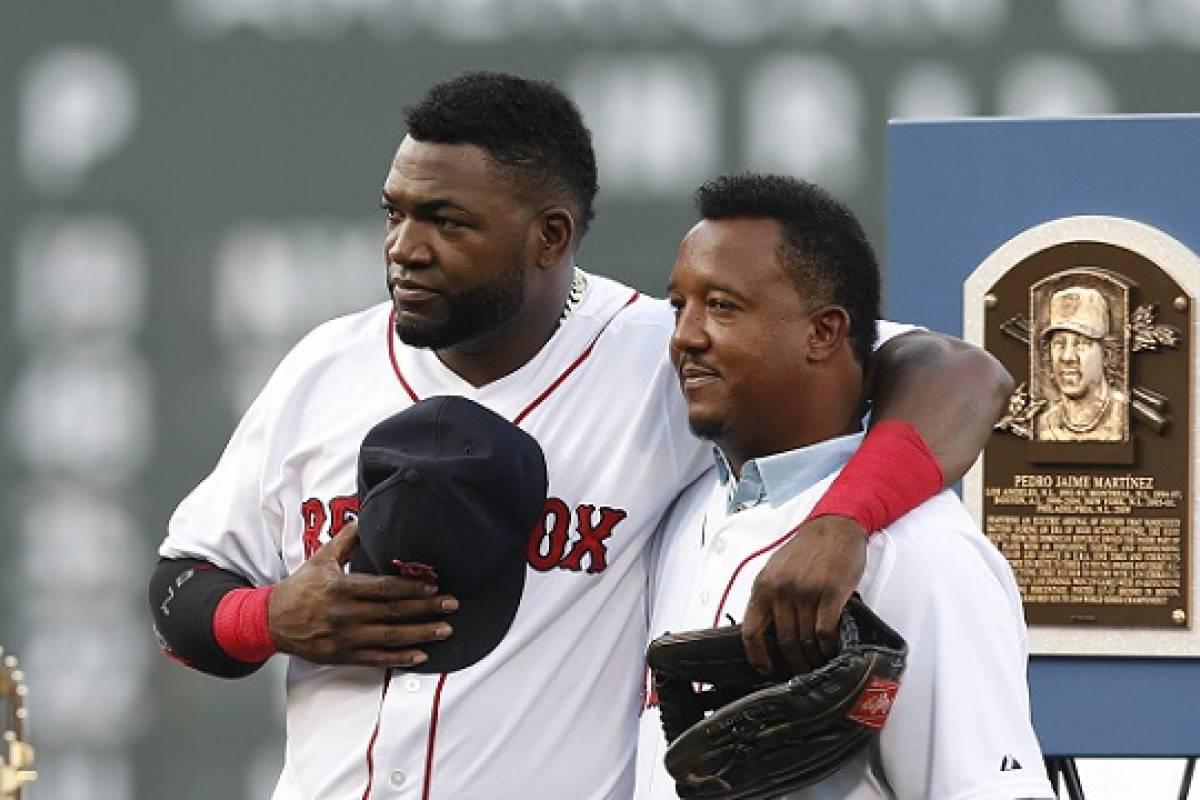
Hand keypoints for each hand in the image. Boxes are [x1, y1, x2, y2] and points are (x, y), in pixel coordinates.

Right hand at [268, 521, 456, 666]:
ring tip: (444, 629)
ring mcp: (345, 638)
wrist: (272, 621)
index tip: (434, 585)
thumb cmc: (300, 588)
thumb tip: (366, 517)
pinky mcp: (343, 656)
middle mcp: (344, 614)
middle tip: (451, 605)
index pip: (383, 588)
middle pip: (392, 612)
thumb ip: (347, 539)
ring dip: (420, 634)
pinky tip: (420, 655)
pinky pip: (376, 658)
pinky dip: (399, 658)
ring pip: (389, 637)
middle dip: (425, 609)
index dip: (410, 587)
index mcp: (341, 588)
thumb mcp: (321, 559)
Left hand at [741, 515, 866, 674]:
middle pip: (783, 641)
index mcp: (763, 586)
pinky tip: (831, 650)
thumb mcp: (776, 570)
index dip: (757, 656)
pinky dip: (828, 647)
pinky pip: (825, 632)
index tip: (764, 669)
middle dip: (793, 662)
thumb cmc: (807, 549)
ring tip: (818, 664)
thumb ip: (770, 597)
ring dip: (812, 658)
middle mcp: (781, 590)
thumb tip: (768, 630)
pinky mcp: (830, 593)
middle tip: (800, 671)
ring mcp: (805, 592)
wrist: (834, 527)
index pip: (751, 631)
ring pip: (804, 640)